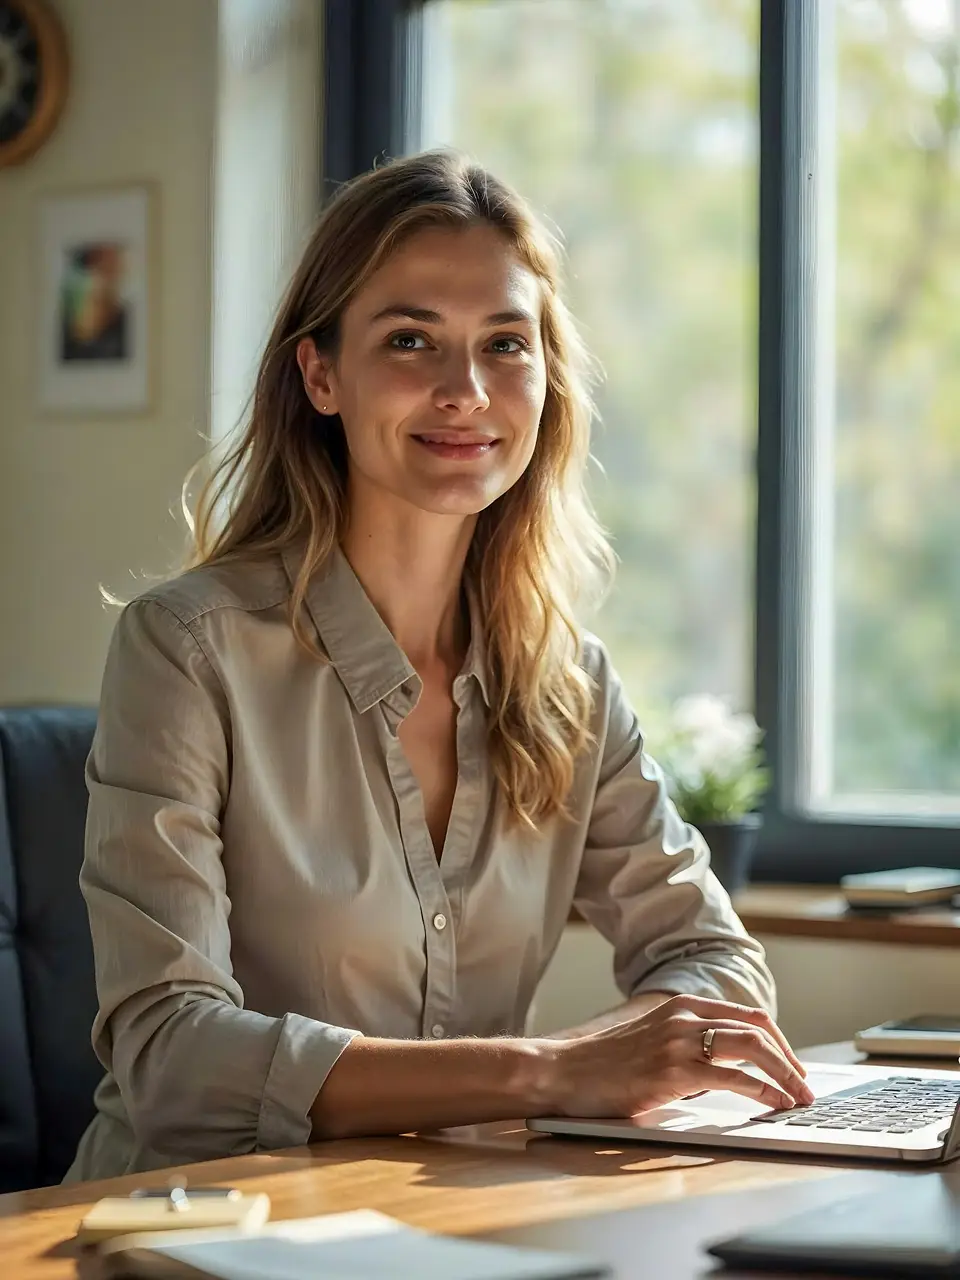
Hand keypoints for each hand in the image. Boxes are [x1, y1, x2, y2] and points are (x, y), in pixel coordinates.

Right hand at [543, 993, 815, 1117]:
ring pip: (752, 1049)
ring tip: (799, 1099)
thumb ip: (688, 1046)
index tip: (793, 1066)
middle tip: (805, 1086)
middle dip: (790, 1060)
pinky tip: (774, 1104)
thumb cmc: (604, 1065)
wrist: (564, 1071)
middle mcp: (685, 1017)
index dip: (778, 1042)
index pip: (748, 1016)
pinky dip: (762, 1091)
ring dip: (784, 1076)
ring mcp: (680, 1041)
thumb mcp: (652, 1041)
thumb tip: (729, 1071)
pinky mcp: (673, 1071)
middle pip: (758, 1030)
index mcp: (682, 1006)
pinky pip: (733, 1078)